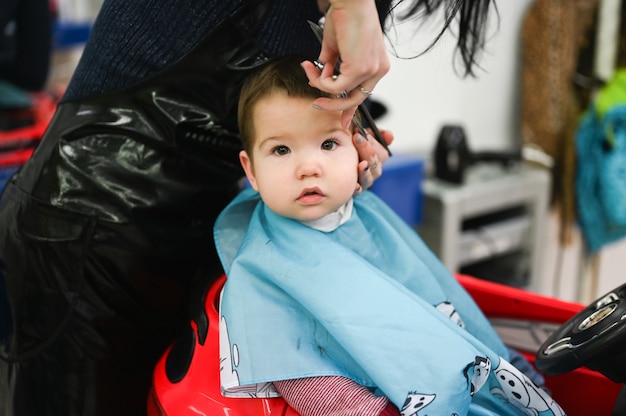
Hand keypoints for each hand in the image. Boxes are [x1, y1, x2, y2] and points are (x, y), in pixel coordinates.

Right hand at [302, 0, 389, 127]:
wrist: (350, 2)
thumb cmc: (346, 15)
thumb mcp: (337, 46)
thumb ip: (332, 64)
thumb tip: (323, 74)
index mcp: (376, 64)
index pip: (364, 93)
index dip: (351, 108)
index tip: (343, 119)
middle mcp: (378, 69)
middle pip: (355, 100)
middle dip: (332, 105)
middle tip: (317, 103)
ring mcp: (371, 70)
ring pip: (342, 95)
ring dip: (321, 86)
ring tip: (310, 71)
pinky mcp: (361, 69)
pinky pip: (336, 87)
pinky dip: (322, 81)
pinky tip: (315, 68)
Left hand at [354, 128, 393, 194]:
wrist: (337, 161)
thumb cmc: (353, 146)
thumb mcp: (364, 136)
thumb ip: (376, 134)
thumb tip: (390, 136)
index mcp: (377, 159)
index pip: (382, 153)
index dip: (372, 142)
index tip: (360, 132)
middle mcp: (373, 172)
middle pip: (375, 164)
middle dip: (366, 150)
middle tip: (356, 138)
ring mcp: (365, 181)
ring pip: (369, 178)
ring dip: (365, 171)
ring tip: (361, 164)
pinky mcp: (356, 190)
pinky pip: (358, 191)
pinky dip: (357, 188)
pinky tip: (355, 185)